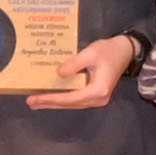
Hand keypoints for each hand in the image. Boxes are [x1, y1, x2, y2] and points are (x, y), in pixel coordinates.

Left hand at [25, 31, 142, 111]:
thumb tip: (58, 74)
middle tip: (30, 102)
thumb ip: (74, 64)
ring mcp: (97, 99)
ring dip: (55, 103)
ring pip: (72, 103)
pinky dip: (63, 98)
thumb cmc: (109, 51)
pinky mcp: (95, 95)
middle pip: (70, 104)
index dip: (52, 99)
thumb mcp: (90, 53)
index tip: (35, 99)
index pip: (70, 98)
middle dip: (49, 104)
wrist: (125, 51)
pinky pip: (76, 99)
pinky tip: (51, 97)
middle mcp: (98, 99)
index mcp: (98, 90)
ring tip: (37, 102)